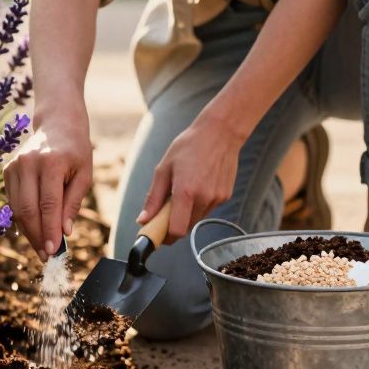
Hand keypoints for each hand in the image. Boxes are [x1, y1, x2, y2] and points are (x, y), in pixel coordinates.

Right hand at [3, 109, 92, 261]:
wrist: (57, 124)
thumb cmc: (76, 151)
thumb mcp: (84, 175)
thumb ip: (73, 203)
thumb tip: (64, 232)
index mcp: (51, 162)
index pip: (48, 204)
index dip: (49, 231)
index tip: (53, 252)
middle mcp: (28, 163)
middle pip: (27, 209)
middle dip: (36, 236)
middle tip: (46, 256)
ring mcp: (14, 166)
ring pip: (17, 208)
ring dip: (28, 231)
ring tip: (41, 247)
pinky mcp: (7, 170)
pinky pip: (13, 202)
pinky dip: (22, 219)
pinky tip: (34, 229)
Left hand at [138, 111, 246, 239]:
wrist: (220, 132)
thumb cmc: (188, 146)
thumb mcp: (164, 168)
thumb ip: (153, 197)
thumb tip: (143, 219)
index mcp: (186, 192)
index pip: (176, 230)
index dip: (165, 236)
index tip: (157, 233)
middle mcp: (204, 198)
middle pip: (186, 227)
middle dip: (173, 224)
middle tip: (165, 210)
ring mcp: (217, 198)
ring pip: (197, 219)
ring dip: (187, 214)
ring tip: (184, 190)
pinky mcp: (225, 196)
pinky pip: (208, 209)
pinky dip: (199, 204)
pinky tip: (198, 184)